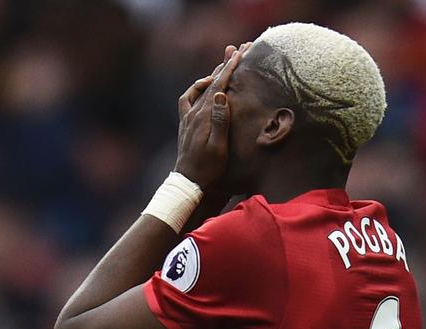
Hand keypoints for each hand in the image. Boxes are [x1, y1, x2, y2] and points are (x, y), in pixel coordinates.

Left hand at [175, 43, 249, 189]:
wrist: (189, 181)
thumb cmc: (208, 167)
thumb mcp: (219, 146)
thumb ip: (220, 120)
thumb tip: (221, 94)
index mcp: (204, 116)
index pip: (219, 86)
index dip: (230, 68)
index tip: (240, 53)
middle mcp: (194, 113)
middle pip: (211, 83)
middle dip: (225, 65)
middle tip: (237, 49)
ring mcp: (188, 118)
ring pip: (200, 88)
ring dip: (212, 74)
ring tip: (224, 62)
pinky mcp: (185, 123)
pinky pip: (187, 100)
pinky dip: (196, 89)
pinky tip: (203, 87)